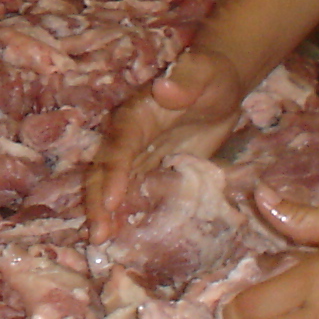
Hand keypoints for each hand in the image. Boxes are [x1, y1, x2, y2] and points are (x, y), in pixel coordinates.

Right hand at [83, 46, 245, 241]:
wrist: (219, 88)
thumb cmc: (210, 75)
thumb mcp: (203, 72)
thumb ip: (186, 79)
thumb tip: (163, 87)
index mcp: (136, 115)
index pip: (120, 146)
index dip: (113, 173)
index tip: (111, 202)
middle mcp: (129, 139)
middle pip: (106, 172)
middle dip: (99, 203)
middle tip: (99, 237)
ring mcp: (139, 158)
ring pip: (115, 189)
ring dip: (108, 216)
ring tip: (105, 246)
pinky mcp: (153, 172)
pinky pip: (137, 196)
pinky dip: (130, 216)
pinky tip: (130, 241)